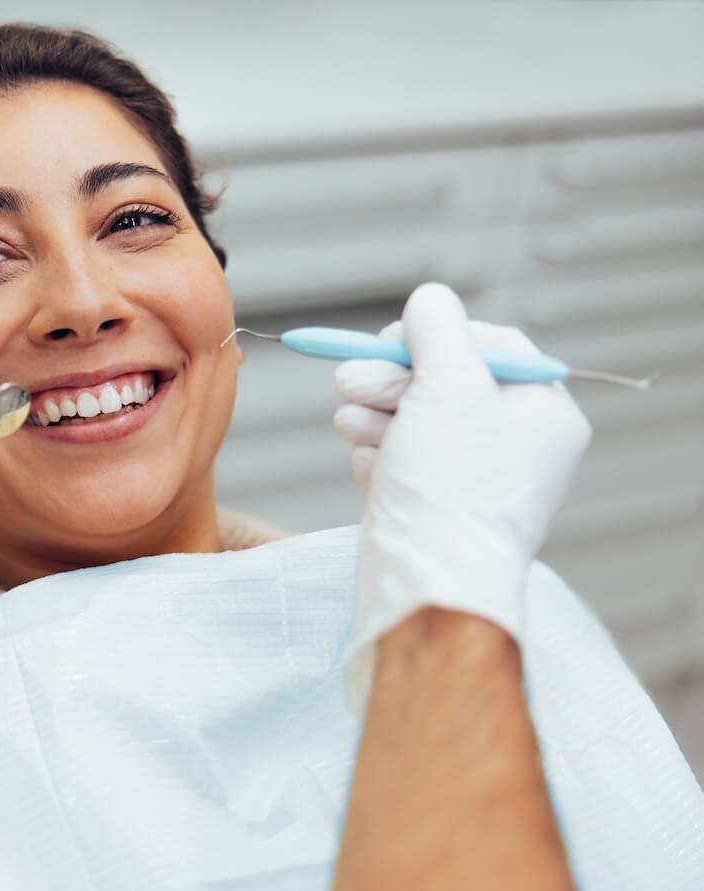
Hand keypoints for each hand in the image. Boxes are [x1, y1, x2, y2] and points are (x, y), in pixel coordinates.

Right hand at [331, 283, 590, 710]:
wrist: (425, 585)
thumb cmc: (452, 491)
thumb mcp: (451, 385)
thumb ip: (439, 330)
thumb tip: (429, 300)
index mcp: (543, 415)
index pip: (491, 344)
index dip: (436, 336)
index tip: (395, 342)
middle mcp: (513, 447)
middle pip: (443, 381)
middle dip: (390, 379)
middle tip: (352, 383)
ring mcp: (469, 479)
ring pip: (411, 418)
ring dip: (372, 413)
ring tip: (353, 426)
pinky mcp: (430, 505)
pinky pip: (397, 458)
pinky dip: (376, 456)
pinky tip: (371, 468)